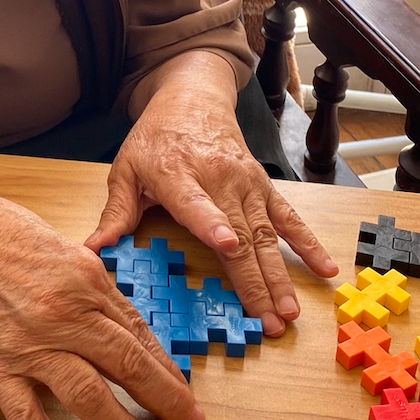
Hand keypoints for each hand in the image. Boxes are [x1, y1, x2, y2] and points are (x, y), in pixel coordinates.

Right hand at [0, 179, 204, 419]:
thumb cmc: (4, 237)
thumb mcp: (67, 253)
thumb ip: (96, 294)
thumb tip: (125, 331)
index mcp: (88, 283)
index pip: (138, 335)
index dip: (166, 368)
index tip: (184, 391)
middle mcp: (65, 315)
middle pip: (126, 365)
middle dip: (164, 399)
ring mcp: (31, 345)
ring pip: (88, 395)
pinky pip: (28, 416)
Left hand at [83, 53, 337, 335]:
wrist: (192, 99)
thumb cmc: (154, 139)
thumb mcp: (125, 170)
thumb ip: (115, 213)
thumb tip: (94, 250)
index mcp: (177, 175)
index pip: (196, 203)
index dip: (212, 225)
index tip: (228, 246)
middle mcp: (217, 179)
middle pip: (239, 234)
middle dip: (255, 280)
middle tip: (268, 321)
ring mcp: (245, 183)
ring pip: (265, 235)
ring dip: (279, 277)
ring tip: (288, 314)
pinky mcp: (263, 185)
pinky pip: (287, 217)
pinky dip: (307, 244)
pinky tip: (324, 270)